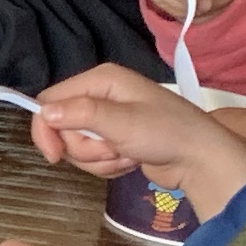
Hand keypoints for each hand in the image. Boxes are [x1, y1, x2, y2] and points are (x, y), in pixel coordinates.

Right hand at [30, 63, 245, 216]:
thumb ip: (81, 114)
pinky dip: (108, 166)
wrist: (201, 159)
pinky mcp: (114, 140)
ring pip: (76, 147)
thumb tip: (44, 112)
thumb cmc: (166, 133)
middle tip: (113, 149)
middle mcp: (100, 96)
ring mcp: (108, 120)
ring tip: (127, 155)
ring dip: (99, 160)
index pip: (51, 101)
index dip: (47, 129)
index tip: (54, 156)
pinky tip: (131, 161)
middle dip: (85, 148)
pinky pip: (92, 158)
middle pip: (63, 128)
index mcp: (100, 80)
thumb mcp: (122, 122)